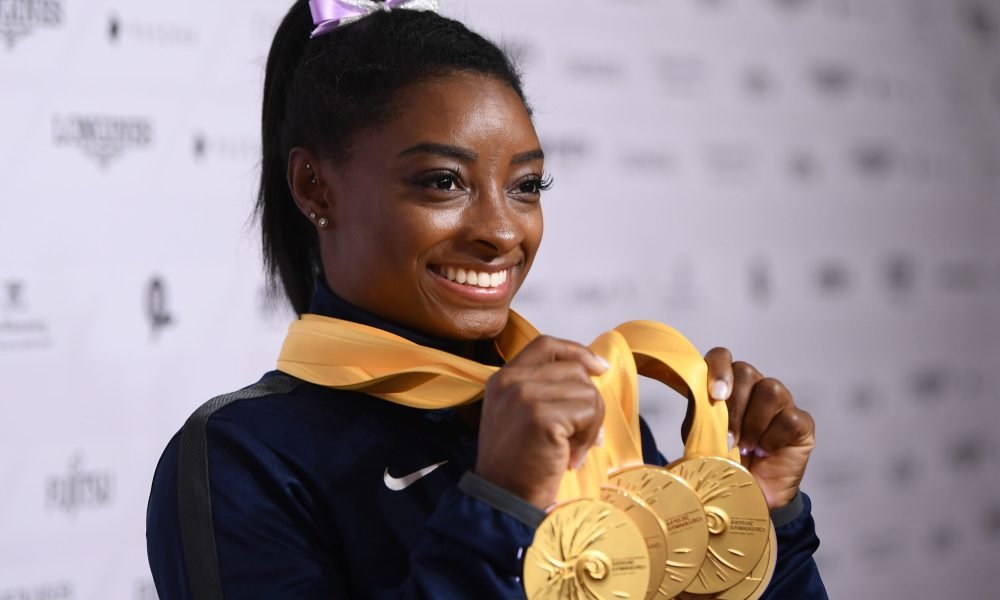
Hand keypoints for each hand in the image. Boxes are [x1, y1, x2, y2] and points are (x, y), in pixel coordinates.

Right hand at [476, 336, 607, 508]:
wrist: (503, 499)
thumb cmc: (517, 464)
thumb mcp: (518, 416)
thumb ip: (542, 390)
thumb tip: (593, 373)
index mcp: (503, 378)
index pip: (546, 345)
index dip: (577, 352)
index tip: (599, 368)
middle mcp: (511, 381)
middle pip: (575, 370)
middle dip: (588, 403)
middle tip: (579, 437)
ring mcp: (524, 396)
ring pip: (587, 391)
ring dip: (589, 424)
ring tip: (570, 450)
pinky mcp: (541, 416)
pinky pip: (589, 412)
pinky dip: (587, 438)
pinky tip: (570, 458)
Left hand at [704, 348, 815, 509]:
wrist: (751, 495)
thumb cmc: (724, 462)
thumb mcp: (702, 439)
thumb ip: (698, 418)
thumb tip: (694, 403)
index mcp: (727, 386)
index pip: (722, 357)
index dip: (718, 369)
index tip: (715, 395)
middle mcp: (755, 388)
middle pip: (746, 372)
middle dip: (734, 408)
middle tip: (729, 439)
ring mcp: (781, 403)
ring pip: (770, 390)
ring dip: (753, 423)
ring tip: (746, 447)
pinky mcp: (801, 423)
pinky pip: (789, 417)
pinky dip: (773, 437)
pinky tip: (765, 451)